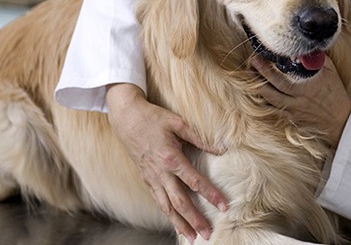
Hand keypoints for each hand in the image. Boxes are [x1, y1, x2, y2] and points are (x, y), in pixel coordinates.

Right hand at [105, 83, 228, 242]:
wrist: (126, 118)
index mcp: (171, 158)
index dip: (211, 195)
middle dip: (195, 219)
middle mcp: (160, 173)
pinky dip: (167, 214)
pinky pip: (157, 201)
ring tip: (192, 237)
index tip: (223, 206)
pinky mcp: (146, 179)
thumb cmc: (153, 118)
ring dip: (180, 224)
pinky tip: (176, 223)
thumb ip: (201, 138)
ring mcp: (151, 178)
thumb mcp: (178, 123)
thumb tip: (222, 149)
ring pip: (166, 207)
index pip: (195, 182)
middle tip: (208, 233)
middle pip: (180, 202)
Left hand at [251, 55, 350, 146]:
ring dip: (258, 87)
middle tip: (252, 60)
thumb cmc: (335, 93)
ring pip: (270, 99)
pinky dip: (266, 100)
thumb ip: (316, 59)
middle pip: (271, 87)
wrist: (341, 120)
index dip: (268, 67)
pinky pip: (274, 109)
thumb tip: (302, 49)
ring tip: (252, 74)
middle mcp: (298, 99)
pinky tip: (261, 91)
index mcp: (307, 86)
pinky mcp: (292, 119)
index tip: (262, 55)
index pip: (282, 76)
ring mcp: (293, 111)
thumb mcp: (330, 72)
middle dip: (259, 73)